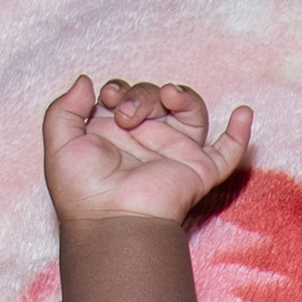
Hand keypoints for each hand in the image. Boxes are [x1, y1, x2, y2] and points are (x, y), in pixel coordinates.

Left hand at [41, 75, 251, 228]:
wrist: (110, 221)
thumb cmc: (81, 191)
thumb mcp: (59, 142)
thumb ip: (64, 108)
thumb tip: (85, 80)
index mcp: (115, 134)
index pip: (125, 95)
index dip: (119, 88)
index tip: (108, 98)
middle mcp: (147, 141)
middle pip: (155, 97)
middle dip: (142, 94)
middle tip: (127, 114)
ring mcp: (175, 154)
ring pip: (190, 112)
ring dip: (183, 96)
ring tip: (170, 96)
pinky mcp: (199, 170)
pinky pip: (228, 152)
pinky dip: (240, 133)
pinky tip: (243, 112)